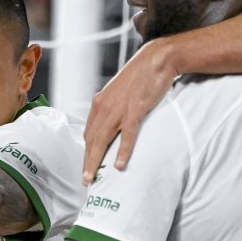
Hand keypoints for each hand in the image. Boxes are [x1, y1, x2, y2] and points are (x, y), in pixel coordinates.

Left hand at [82, 39, 176, 183]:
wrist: (156, 59)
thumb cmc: (140, 76)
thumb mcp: (120, 92)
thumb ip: (113, 107)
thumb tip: (113, 123)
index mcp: (100, 103)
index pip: (89, 132)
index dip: (86, 151)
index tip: (86, 165)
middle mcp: (104, 106)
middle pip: (91, 140)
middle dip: (86, 162)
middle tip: (85, 181)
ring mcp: (119, 109)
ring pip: (102, 140)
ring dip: (95, 161)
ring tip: (92, 178)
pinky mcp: (135, 110)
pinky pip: (127, 135)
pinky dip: (122, 151)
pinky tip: (119, 165)